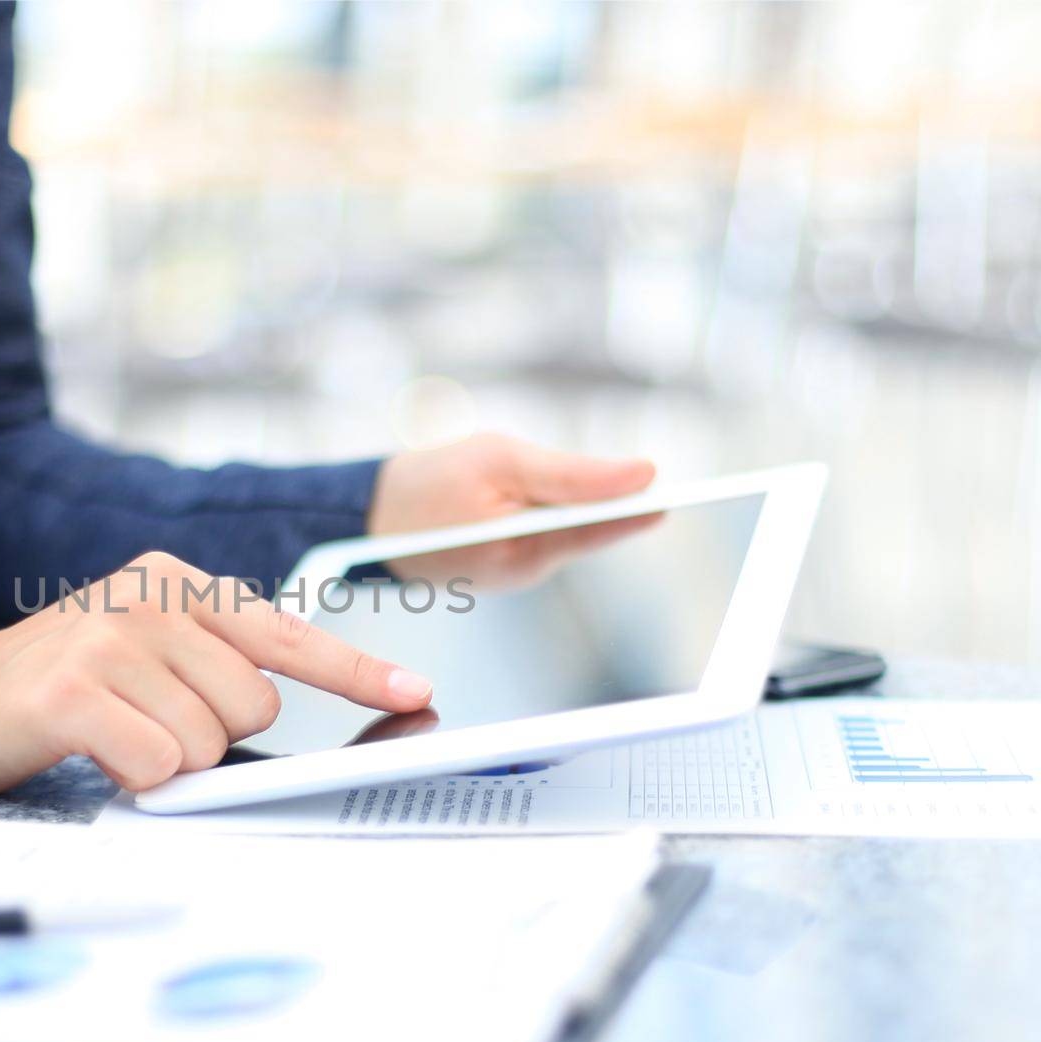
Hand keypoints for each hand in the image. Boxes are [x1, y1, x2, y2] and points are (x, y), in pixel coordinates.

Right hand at [0, 552, 433, 794]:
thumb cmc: (59, 686)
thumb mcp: (142, 653)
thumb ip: (214, 667)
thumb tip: (292, 712)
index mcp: (174, 582)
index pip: (284, 632)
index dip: (356, 669)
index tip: (415, 691)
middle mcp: (146, 595)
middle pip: (255, 705)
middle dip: (212, 734)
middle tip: (146, 722)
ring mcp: (107, 638)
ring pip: (208, 741)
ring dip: (165, 758)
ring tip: (111, 732)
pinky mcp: (71, 691)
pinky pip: (155, 763)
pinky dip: (131, 775)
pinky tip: (89, 748)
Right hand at [367, 434, 655, 580]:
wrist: (365, 518)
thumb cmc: (428, 482)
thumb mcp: (501, 459)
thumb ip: (574, 473)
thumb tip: (644, 475)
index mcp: (528, 551)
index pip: (609, 526)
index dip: (646, 506)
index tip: (685, 491)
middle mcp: (528, 572)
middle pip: (591, 529)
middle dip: (604, 495)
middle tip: (623, 468)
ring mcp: (515, 574)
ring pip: (567, 529)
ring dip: (568, 498)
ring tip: (532, 474)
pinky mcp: (504, 567)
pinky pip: (541, 533)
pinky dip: (543, 509)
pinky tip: (520, 495)